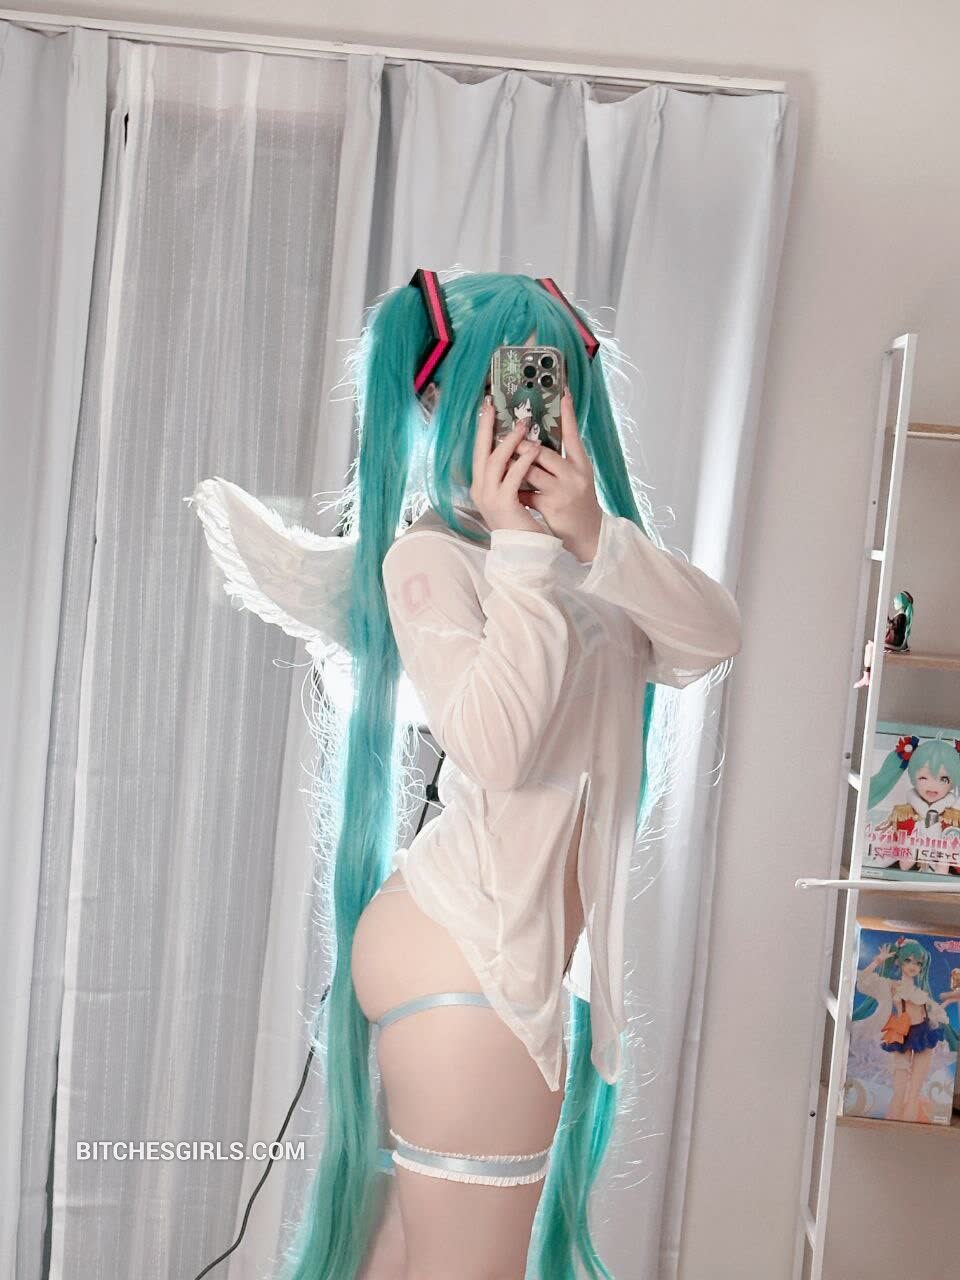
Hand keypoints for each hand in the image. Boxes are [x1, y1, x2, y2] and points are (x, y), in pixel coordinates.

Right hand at [471, 397, 544, 534]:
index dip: (482, 430)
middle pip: (481, 452)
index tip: (487, 408)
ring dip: (510, 440)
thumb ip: (508, 475)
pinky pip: (513, 476)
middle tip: (494, 405)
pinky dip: (523, 460)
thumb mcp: (510, 495)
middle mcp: (480, 490)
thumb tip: (515, 448)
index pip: (479, 453)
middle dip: (487, 427)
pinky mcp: (504, 504)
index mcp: (480, 486)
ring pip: (496, 461)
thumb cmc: (521, 522)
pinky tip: (535, 449)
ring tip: (524, 424)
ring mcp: (489, 498)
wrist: (524, 551)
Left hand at [517, 386, 601, 561]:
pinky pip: (526, 493)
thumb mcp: (578, 478)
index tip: (562, 393)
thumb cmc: (579, 503)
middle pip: (544, 452)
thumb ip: (563, 461)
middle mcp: (574, 476)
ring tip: (502, 456)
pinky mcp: (551, 507)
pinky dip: (517, 490)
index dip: (568, 414)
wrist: (589, 535)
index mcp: (582, 465)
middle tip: (508, 433)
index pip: (573, 435)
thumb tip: (540, 442)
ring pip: (531, 471)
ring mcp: (562, 492)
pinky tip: (510, 489)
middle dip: (523, 444)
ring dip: (514, 464)